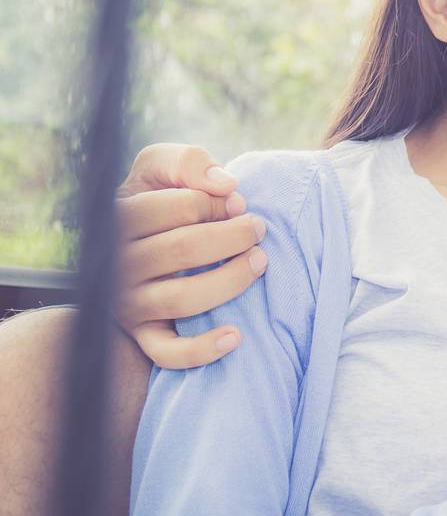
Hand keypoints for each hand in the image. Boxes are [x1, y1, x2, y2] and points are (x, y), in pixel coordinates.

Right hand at [116, 143, 265, 368]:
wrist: (146, 235)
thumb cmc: (161, 196)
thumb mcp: (163, 166)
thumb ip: (187, 162)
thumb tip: (224, 186)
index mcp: (118, 218)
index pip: (175, 208)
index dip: (215, 203)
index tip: (237, 202)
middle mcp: (117, 263)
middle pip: (183, 250)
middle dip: (233, 236)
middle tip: (258, 228)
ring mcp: (127, 303)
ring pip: (183, 299)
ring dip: (231, 280)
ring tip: (260, 261)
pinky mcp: (143, 334)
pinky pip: (167, 353)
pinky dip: (201, 350)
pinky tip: (235, 335)